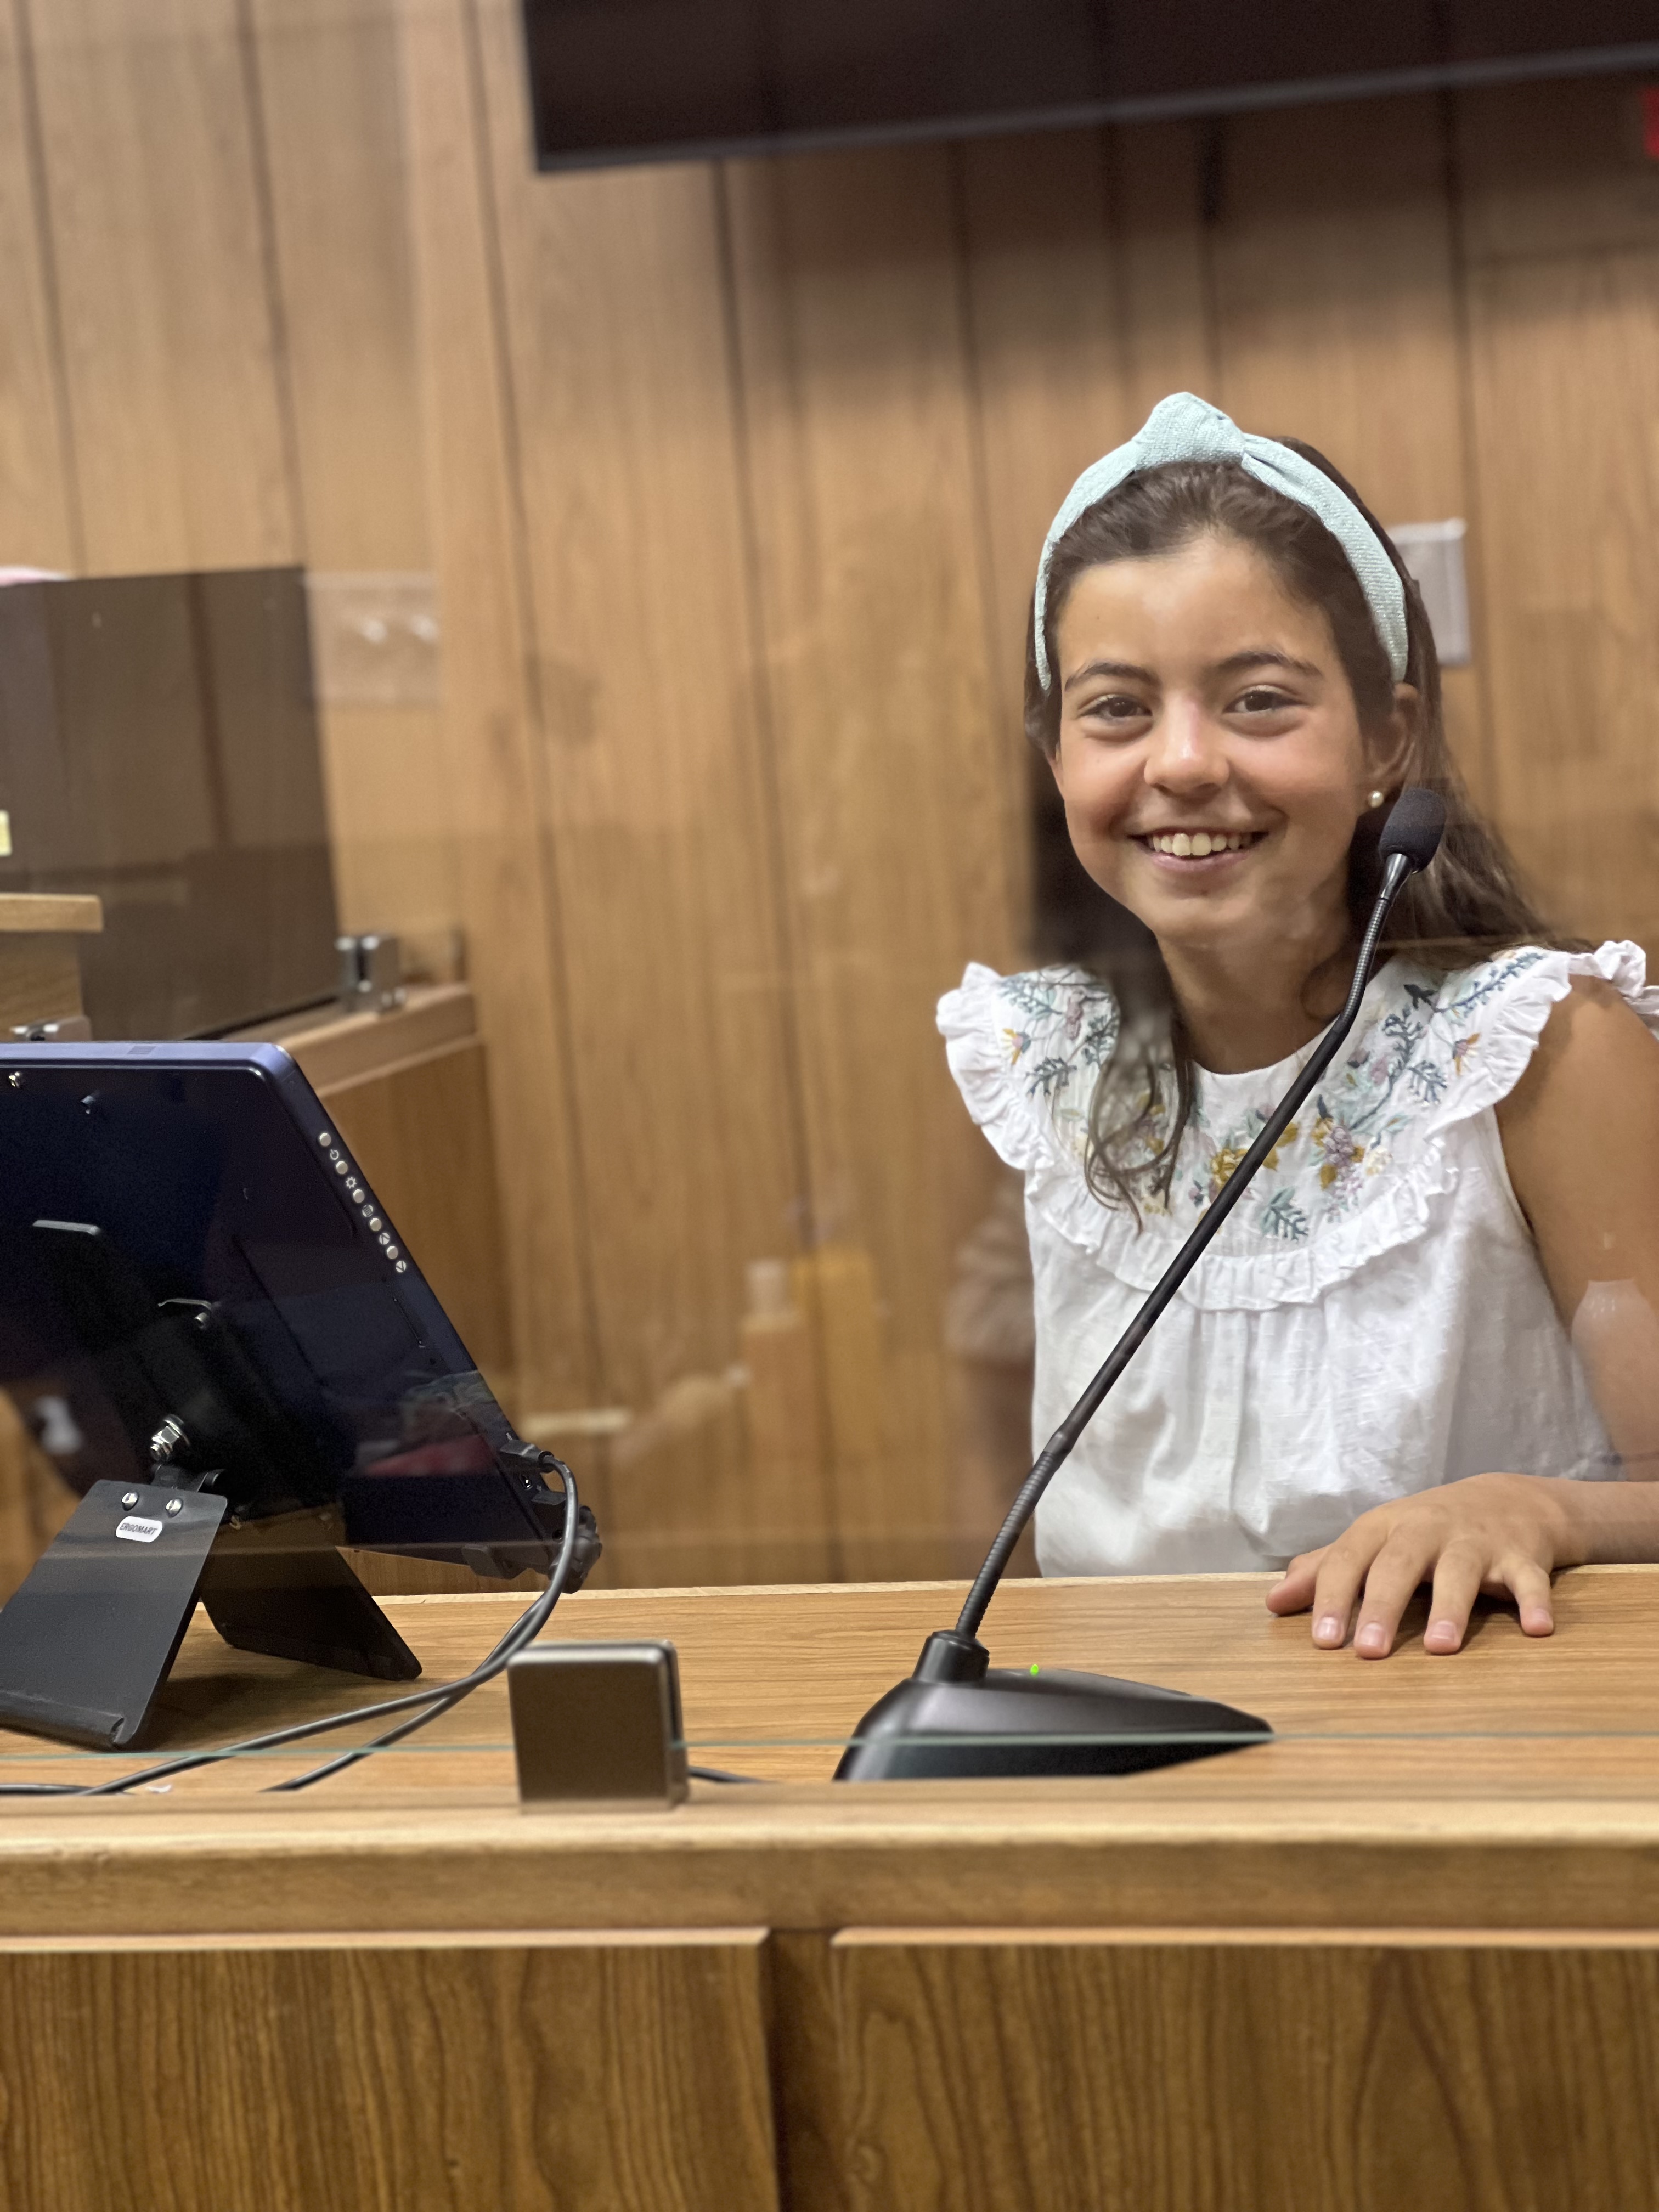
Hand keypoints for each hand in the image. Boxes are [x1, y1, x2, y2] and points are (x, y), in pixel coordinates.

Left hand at [1265, 1472, 1589, 1657]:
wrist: (1508, 1499)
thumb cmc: (1426, 1530)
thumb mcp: (1375, 1540)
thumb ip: (1326, 1570)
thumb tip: (1273, 1602)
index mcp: (1385, 1529)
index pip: (1349, 1559)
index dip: (1333, 1597)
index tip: (1322, 1642)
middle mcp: (1427, 1530)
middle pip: (1399, 1565)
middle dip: (1382, 1606)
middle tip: (1368, 1651)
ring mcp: (1475, 1541)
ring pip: (1460, 1572)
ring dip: (1452, 1608)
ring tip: (1442, 1647)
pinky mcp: (1520, 1556)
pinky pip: (1529, 1579)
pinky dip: (1534, 1601)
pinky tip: (1538, 1628)